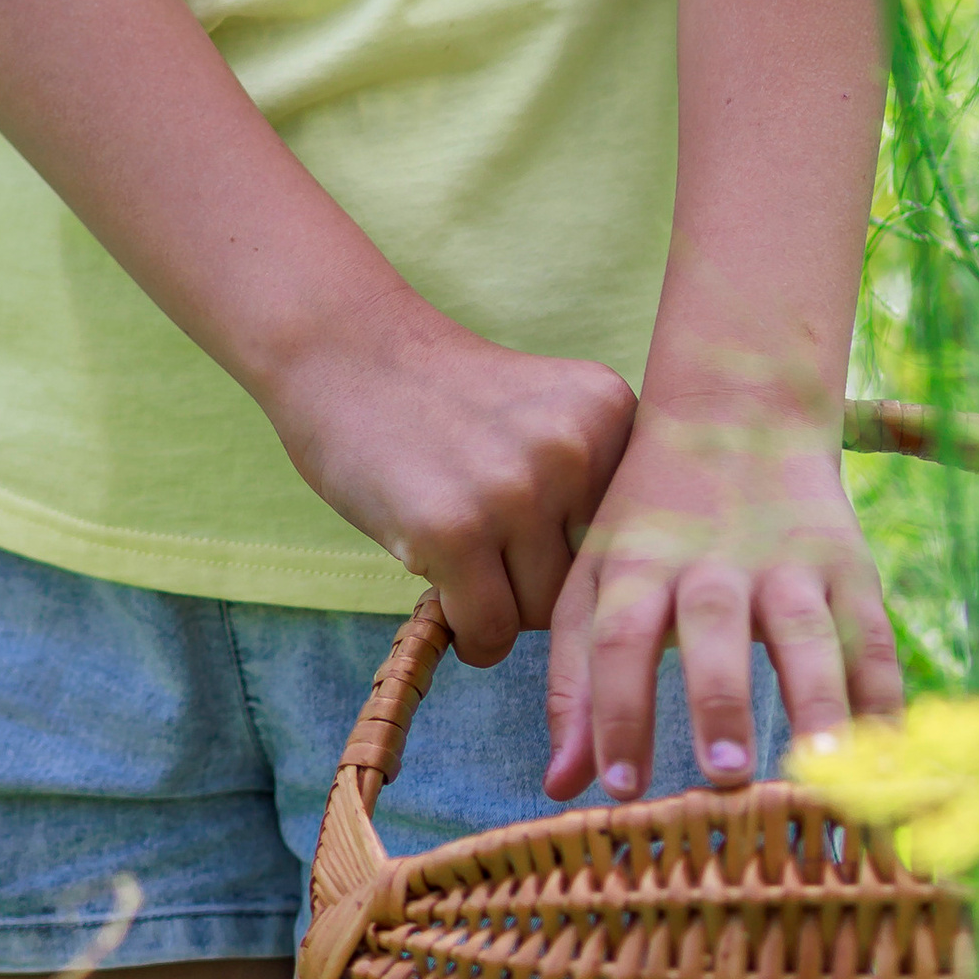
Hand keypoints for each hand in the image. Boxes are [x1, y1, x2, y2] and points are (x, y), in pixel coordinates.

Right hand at [264, 290, 636, 666]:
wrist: (344, 347)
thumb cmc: (448, 398)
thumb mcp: (549, 414)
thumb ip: (595, 487)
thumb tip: (629, 616)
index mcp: (609, 410)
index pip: (635, 536)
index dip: (586, 549)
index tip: (545, 529)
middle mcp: (573, 446)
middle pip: (590, 579)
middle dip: (540, 579)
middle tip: (492, 540)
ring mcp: (513, 489)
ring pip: (539, 613)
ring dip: (501, 604)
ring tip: (462, 551)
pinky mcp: (452, 530)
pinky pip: (488, 632)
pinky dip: (469, 631)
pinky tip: (444, 587)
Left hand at [541, 407, 900, 799]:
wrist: (738, 407)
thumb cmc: (650, 518)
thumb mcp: (597, 574)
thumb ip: (575, 678)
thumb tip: (558, 787)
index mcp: (639, 560)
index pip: (619, 634)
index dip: (616, 709)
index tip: (619, 789)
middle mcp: (713, 560)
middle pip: (714, 625)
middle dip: (719, 698)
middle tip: (724, 773)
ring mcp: (789, 561)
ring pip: (807, 632)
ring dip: (816, 702)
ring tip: (825, 772)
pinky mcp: (849, 565)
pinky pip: (873, 637)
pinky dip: (885, 701)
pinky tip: (891, 763)